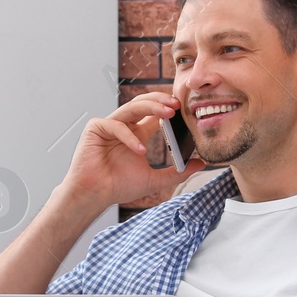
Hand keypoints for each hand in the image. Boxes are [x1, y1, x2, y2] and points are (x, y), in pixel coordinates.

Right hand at [61, 92, 207, 210]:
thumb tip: (201, 163)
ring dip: (151, 107)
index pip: (154, 113)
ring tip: (168, 113)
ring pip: (132, 107)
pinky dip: (130, 137)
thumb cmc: (118, 186)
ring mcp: (110, 125)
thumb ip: (177, 172)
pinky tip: (141, 150)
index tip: (185, 109)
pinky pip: (116, 125)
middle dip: (161, 101)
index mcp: (137, 134)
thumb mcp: (154, 180)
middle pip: (144, 103)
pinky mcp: (96, 128)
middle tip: (178, 105)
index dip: (168, 108)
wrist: (95, 195)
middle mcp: (124, 126)